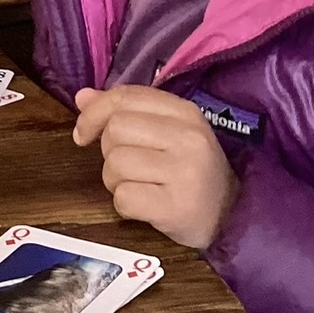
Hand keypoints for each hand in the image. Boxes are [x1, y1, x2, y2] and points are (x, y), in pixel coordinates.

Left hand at [72, 85, 237, 249]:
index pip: (125, 97)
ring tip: (140, 187)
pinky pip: (123, 198)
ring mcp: (184, 172)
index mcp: (185, 112)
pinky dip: (125, 205)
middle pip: (115, 130)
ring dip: (116, 181)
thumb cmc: (191, 170)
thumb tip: (82, 97)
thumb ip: (126, 111)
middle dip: (110, 152)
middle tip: (130, 167)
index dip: (95, 113)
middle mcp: (187, 137)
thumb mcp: (167, 132)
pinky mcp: (176, 206)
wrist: (231, 215)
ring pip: (115, 165)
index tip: (83, 133)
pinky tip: (146, 206)